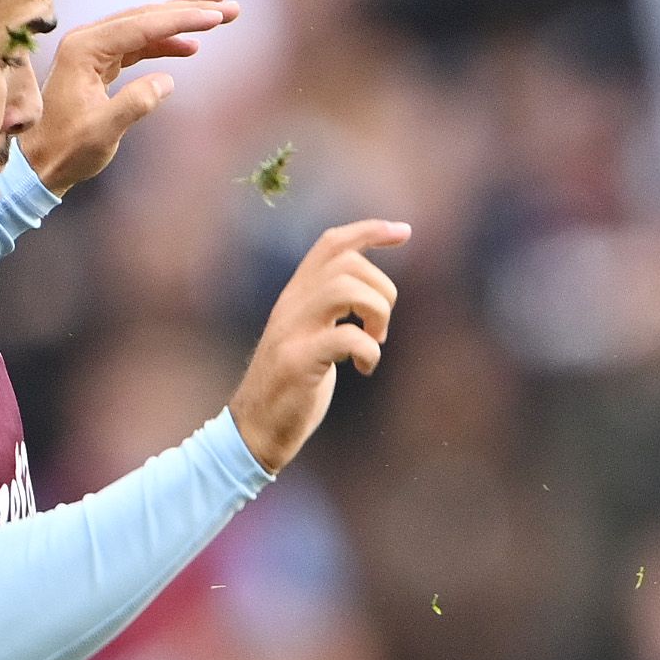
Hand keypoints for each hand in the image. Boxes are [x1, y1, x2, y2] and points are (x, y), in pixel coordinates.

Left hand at [27, 0, 235, 195]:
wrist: (39, 161)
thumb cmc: (66, 148)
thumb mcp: (103, 131)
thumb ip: (136, 103)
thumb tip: (168, 81)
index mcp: (85, 49)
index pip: (142, 26)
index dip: (183, 20)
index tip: (217, 16)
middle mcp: (88, 41)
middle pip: (146, 16)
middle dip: (189, 9)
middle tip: (227, 2)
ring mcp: (93, 51)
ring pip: (145, 27)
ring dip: (181, 21)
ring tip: (217, 15)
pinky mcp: (100, 64)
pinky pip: (139, 45)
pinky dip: (166, 43)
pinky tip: (191, 46)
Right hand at [232, 220, 409, 470]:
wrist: (255, 429)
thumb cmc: (293, 386)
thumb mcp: (312, 336)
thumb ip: (332, 312)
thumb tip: (373, 296)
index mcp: (296, 296)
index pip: (331, 243)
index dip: (370, 231)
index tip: (405, 232)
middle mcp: (291, 305)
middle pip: (346, 262)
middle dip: (381, 289)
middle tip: (381, 328)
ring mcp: (292, 332)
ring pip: (345, 288)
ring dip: (377, 314)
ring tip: (376, 343)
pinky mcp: (299, 362)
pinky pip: (346, 336)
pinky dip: (369, 350)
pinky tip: (364, 367)